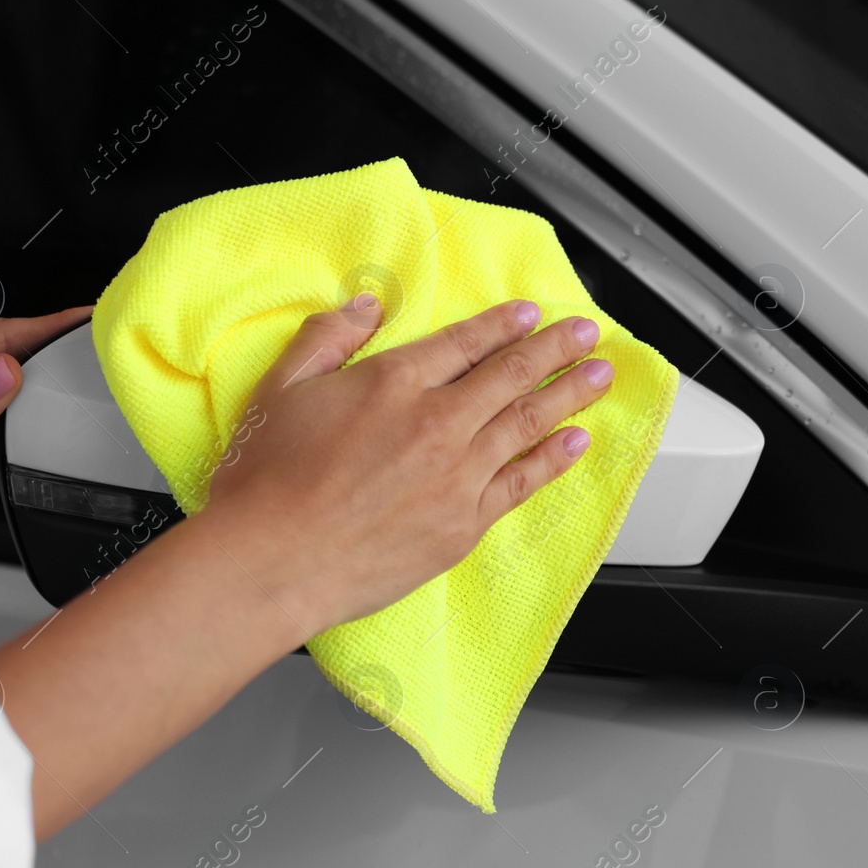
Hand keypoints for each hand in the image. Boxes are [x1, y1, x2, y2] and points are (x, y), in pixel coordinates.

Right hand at [202, 294, 612, 637]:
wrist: (272, 561)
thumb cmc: (267, 482)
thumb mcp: (280, 387)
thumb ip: (327, 338)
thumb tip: (364, 306)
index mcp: (392, 382)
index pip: (463, 343)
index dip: (501, 325)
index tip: (531, 314)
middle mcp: (435, 423)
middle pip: (509, 376)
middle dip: (554, 349)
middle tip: (585, 331)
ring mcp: (456, 476)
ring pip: (527, 424)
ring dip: (569, 394)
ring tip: (600, 374)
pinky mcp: (462, 525)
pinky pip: (521, 482)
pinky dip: (554, 458)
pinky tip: (576, 442)